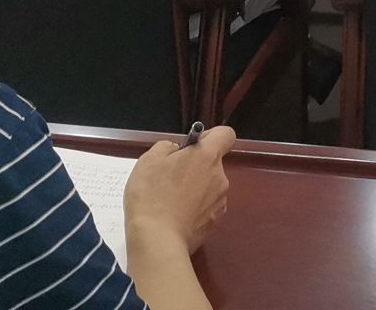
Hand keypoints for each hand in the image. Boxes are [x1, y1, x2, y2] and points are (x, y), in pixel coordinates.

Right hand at [126, 127, 233, 257]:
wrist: (157, 240)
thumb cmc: (151, 196)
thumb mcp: (149, 160)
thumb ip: (167, 147)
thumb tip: (176, 151)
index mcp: (207, 156)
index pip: (226, 135)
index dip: (210, 136)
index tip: (192, 146)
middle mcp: (220, 177)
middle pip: (213, 163)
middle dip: (195, 166)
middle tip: (170, 177)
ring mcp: (219, 202)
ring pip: (209, 186)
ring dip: (195, 188)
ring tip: (170, 199)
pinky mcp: (214, 223)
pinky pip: (206, 207)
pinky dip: (194, 208)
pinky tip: (175, 215)